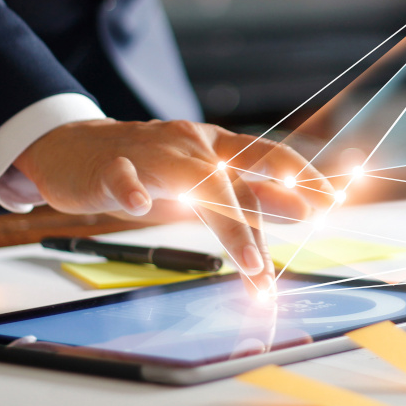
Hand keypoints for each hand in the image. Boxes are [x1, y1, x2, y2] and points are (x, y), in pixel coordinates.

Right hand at [15, 119, 333, 291]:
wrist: (71, 147)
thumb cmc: (148, 167)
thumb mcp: (204, 179)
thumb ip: (250, 194)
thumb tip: (306, 210)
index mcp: (214, 146)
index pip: (265, 155)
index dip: (301, 174)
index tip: (334, 198)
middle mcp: (190, 144)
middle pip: (235, 177)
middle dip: (271, 209)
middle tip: (299, 239)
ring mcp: (149, 153)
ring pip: (193, 179)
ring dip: (226, 221)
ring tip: (250, 260)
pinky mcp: (106, 167)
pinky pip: (121, 176)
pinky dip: (130, 189)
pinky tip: (137, 205)